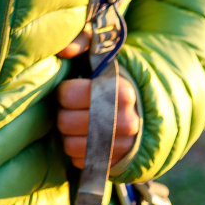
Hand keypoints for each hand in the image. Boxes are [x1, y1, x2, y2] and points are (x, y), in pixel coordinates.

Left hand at [56, 26, 139, 169]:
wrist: (142, 108)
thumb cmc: (110, 79)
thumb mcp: (99, 54)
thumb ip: (80, 40)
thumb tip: (63, 50)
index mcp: (120, 91)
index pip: (68, 96)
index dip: (63, 92)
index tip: (70, 89)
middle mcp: (126, 121)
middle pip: (66, 122)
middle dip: (63, 113)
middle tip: (71, 107)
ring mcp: (124, 146)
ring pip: (71, 145)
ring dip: (68, 134)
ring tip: (78, 122)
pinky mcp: (118, 164)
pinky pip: (80, 161)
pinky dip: (78, 151)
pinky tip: (86, 138)